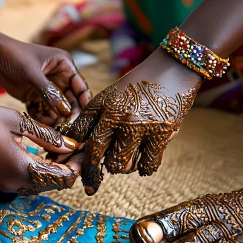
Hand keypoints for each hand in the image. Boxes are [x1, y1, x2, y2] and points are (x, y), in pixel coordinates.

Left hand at [0, 36, 91, 125]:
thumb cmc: (14, 55)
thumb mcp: (32, 73)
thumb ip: (48, 92)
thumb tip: (65, 111)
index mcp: (64, 66)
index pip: (80, 87)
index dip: (83, 102)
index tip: (84, 118)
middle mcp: (59, 78)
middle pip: (70, 101)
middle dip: (69, 114)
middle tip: (68, 128)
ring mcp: (46, 89)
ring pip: (57, 109)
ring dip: (56, 119)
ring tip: (53, 128)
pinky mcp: (34, 97)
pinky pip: (43, 111)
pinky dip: (42, 118)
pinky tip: (39, 122)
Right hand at [0, 94, 81, 195]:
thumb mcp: (19, 122)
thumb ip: (48, 137)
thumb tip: (71, 145)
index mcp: (21, 167)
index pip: (60, 177)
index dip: (75, 166)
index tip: (82, 152)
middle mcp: (12, 183)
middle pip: (50, 185)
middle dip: (64, 169)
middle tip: (72, 150)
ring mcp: (1, 186)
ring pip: (36, 186)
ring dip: (49, 173)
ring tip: (57, 152)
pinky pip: (21, 183)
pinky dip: (33, 173)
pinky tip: (37, 156)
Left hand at [64, 48, 202, 194]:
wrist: (172, 68)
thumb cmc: (137, 86)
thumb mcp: (109, 96)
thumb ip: (93, 119)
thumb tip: (77, 146)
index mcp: (102, 105)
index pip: (79, 135)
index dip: (72, 153)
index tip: (70, 166)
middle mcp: (117, 116)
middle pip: (96, 155)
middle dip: (94, 169)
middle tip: (97, 173)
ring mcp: (139, 126)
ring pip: (121, 164)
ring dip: (121, 166)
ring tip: (126, 157)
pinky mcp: (161, 133)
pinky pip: (147, 164)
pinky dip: (143, 167)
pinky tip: (142, 162)